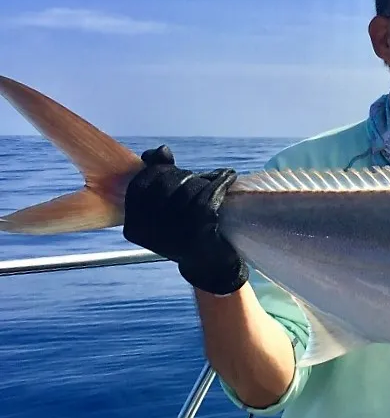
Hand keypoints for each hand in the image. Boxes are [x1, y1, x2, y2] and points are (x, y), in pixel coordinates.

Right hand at [123, 145, 247, 295]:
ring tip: (215, 182)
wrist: (211, 267)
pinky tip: (228, 177)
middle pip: (165, 183)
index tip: (176, 173)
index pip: (140, 183)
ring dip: (204, 180)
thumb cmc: (188, 230)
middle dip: (184, 176)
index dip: (159, 171)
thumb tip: (161, 150)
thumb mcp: (168, 205)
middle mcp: (149, 232)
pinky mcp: (198, 232)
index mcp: (134, 225)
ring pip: (188, 188)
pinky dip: (220, 182)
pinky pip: (207, 196)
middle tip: (200, 179)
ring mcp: (173, 233)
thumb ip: (159, 175)